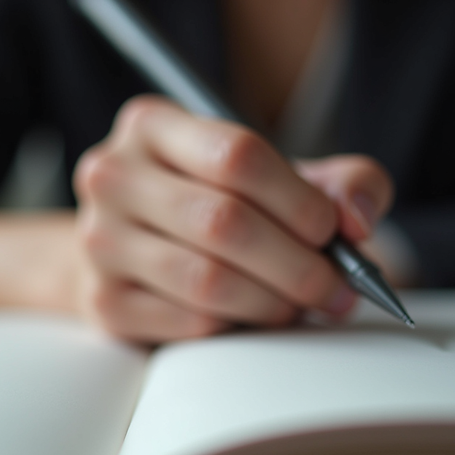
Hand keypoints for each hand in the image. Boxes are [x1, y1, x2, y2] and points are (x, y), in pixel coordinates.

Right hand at [73, 96, 393, 342]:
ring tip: (300, 306)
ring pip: (206, 280)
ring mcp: (98, 240)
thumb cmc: (214, 204)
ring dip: (273, 303)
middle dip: (298, 265)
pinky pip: (188, 323)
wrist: (132, 248)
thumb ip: (340, 180)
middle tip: (336, 289)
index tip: (335, 233)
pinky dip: (235, 329)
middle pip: (223, 221)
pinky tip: (251, 319)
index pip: (237, 155)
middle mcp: (112, 175)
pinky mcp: (102, 302)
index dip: (300, 201)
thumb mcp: (277, 176)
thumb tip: (356, 217)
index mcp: (151, 125)